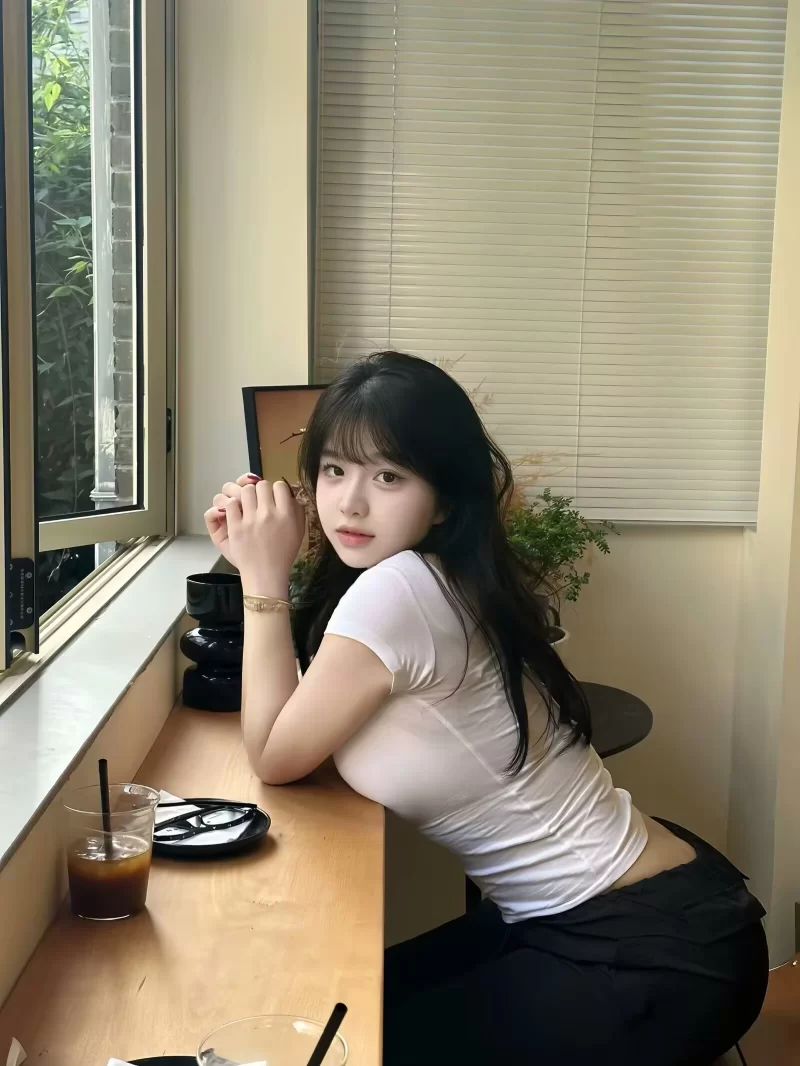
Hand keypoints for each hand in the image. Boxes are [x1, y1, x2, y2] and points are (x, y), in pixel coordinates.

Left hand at [204, 475, 305, 593]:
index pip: (280, 486)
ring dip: (246, 495)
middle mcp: (269, 514)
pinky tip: (238, 513)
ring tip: (248, 505)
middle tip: (260, 501)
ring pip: (246, 491)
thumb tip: (291, 494)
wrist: (266, 574)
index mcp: (286, 514)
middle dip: (261, 490)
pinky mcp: (236, 527)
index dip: (276, 489)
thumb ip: (298, 510)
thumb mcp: (299, 531)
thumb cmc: (284, 554)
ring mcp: (251, 520)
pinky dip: (233, 505)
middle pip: (262, 485)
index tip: (274, 497)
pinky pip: (232, 504)